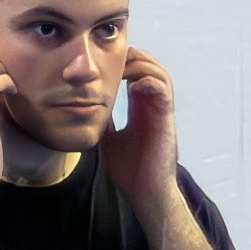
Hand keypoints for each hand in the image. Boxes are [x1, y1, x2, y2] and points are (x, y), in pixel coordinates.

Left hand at [98, 42, 183, 216]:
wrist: (144, 192)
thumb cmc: (130, 169)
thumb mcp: (108, 137)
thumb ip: (104, 121)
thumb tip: (85, 108)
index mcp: (141, 108)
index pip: (137, 73)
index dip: (124, 62)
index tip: (104, 61)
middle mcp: (153, 106)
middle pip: (150, 67)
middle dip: (133, 57)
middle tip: (112, 58)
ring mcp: (161, 112)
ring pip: (160, 74)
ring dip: (142, 65)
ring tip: (124, 68)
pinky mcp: (166, 120)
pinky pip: (164, 92)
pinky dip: (151, 83)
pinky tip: (134, 86)